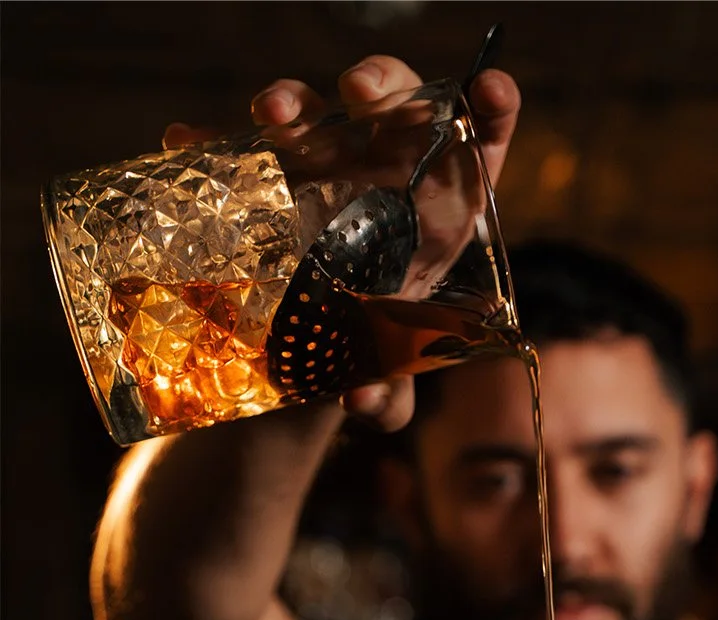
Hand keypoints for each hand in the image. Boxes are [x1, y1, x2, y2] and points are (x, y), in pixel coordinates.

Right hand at [164, 56, 520, 433]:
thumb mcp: (387, 386)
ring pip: (313, 110)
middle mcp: (385, 172)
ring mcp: (322, 169)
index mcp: (442, 207)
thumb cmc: (372, 359)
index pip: (482, 141)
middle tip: (359, 92)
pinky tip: (186, 142)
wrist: (308, 366)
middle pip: (395, 103)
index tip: (490, 89)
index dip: (492, 106)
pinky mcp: (266, 183)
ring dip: (292, 99)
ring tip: (270, 115)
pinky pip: (234, 151)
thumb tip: (363, 399)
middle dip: (382, 81)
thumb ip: (390, 397)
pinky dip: (207, 141)